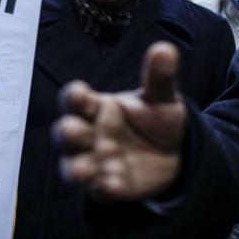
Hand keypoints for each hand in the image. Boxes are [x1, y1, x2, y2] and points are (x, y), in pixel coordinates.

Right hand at [54, 42, 187, 200]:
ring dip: (76, 168)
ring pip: (73, 166)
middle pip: (67, 132)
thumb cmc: (154, 120)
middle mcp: (88, 134)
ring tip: (82, 170)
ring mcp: (94, 162)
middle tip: (71, 130)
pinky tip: (114, 184)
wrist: (171, 156)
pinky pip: (99, 190)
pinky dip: (104, 188)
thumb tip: (165, 48)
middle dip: (67, 132)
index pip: (76, 99)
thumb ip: (158, 78)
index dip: (74, 97)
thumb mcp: (161, 98)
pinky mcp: (106, 187)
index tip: (79, 94)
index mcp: (96, 107)